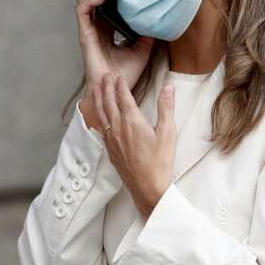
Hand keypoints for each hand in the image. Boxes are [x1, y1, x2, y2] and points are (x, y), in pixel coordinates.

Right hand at [75, 0, 154, 130]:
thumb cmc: (125, 75)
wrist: (114, 91)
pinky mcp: (85, 36)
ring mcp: (89, 31)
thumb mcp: (143, 51)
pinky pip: (83, 13)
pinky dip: (91, 1)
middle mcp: (97, 28)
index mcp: (108, 30)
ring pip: (86, 0)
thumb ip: (147, 35)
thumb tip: (157, 18)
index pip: (107, 3)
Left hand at [94, 72, 175, 218]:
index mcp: (132, 121)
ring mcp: (111, 140)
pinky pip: (100, 128)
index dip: (120, 85)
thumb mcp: (167, 133)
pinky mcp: (110, 150)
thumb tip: (169, 88)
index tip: (118, 76)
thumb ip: (166, 108)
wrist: (147, 188)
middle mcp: (118, 128)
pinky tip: (97, 116)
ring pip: (101, 114)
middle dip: (106, 87)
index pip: (123, 97)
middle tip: (104, 76)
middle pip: (108, 103)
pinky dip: (97, 116)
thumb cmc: (160, 162)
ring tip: (96, 89)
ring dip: (98, 99)